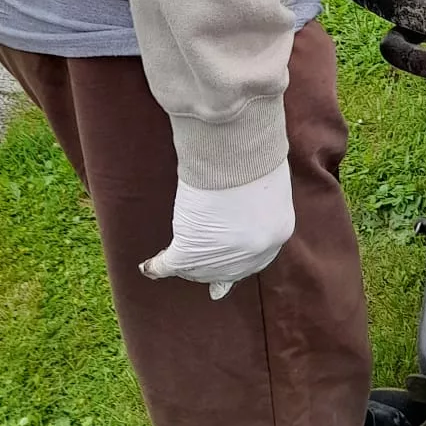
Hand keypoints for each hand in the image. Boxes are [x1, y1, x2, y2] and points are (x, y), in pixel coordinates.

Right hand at [139, 165, 293, 299]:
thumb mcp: (269, 183)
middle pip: (226, 269)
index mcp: (277, 232)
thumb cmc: (252, 156)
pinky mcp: (190, 254)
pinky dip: (157, 266)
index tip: (226, 260)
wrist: (236, 157)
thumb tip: (248, 200)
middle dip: (210, 263)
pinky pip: (170, 265)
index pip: (255, 255)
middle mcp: (254, 255)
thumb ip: (262, 200)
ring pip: (199, 269)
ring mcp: (221, 259)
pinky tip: (147, 267)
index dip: (235, 256)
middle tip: (194, 252)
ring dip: (185, 264)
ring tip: (169, 257)